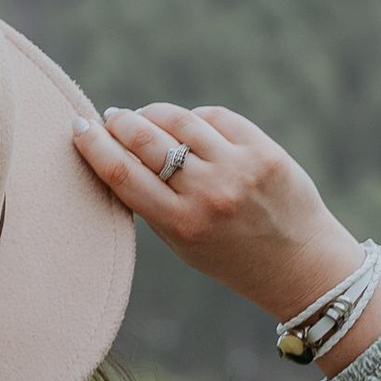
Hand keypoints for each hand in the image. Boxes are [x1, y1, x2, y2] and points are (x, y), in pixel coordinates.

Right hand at [71, 100, 380, 370]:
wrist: (302, 266)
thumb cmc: (232, 257)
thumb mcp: (182, 244)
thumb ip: (152, 202)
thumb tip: (116, 151)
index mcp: (180, 224)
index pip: (121, 173)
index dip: (93, 144)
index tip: (78, 127)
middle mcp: (208, 193)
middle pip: (145, 139)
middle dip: (120, 122)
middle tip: (111, 118)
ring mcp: (238, 169)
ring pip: (180, 120)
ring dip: (153, 114)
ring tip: (143, 117)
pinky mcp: (264, 151)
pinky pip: (216, 118)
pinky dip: (196, 118)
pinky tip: (189, 126)